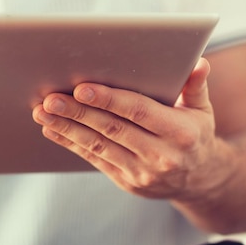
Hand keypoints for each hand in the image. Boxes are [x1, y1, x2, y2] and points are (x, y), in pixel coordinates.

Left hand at [32, 58, 215, 199]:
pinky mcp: (127, 182)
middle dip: (78, 113)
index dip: (109, 100)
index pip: (139, 112)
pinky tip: (52, 130)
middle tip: (50, 99)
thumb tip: (198, 63)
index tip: (81, 89)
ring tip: (42, 112)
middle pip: (112, 129)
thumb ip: (196, 86)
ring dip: (67, 129)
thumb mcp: (203, 110)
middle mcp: (161, 155)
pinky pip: (95, 160)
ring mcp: (142, 172)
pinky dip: (71, 144)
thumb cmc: (195, 135)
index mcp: (180, 133)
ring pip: (98, 147)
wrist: (198, 181)